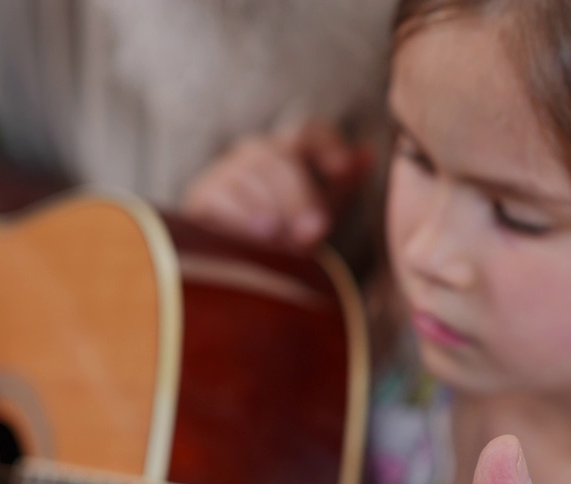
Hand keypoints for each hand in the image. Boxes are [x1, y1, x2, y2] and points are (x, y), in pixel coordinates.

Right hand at [182, 121, 372, 249]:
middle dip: (299, 196)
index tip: (343, 171)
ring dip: (270, 206)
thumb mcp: (318, 211)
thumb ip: (342, 186)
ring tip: (281, 235)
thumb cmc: (283, 232)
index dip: (328, 146)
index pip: (310, 132)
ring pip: (251, 174)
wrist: (232, 264)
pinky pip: (222, 195)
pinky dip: (241, 215)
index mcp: (289, 151)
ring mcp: (226, 170)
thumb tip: (367, 154)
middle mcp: (257, 152)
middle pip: (280, 158)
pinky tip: (257, 233)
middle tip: (314, 230)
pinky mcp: (202, 195)